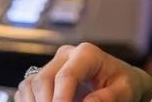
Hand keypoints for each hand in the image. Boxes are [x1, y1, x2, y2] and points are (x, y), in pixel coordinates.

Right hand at [15, 43, 151, 101]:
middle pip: (43, 79)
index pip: (66, 75)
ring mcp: (53, 64)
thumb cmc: (124, 85)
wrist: (120, 81)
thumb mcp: (124, 91)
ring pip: (31, 84)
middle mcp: (66, 54)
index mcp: (87, 54)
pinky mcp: (44, 75)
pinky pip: (26, 89)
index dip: (61, 98)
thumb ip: (107, 98)